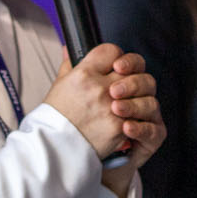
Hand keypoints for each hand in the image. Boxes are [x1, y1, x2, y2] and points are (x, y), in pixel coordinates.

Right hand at [41, 44, 163, 191]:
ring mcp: (111, 107)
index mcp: (83, 74)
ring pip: (142, 90)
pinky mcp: (120, 126)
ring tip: (127, 101)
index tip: (115, 65)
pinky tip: (128, 117)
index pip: (112, 51)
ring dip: (138, 94)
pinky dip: (136, 114)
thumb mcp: (59, 86)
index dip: (116, 56)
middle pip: (133, 68)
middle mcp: (99, 88)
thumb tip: (70, 48)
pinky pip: (139, 113)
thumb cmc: (55, 118)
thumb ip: (69, 65)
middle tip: (125, 84)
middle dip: (132, 74)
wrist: (54, 149)